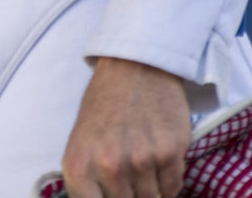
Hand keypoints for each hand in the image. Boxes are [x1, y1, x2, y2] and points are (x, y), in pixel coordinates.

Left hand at [61, 58, 189, 197]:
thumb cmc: (104, 105)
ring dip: (150, 187)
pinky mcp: (170, 152)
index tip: (117, 191)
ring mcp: (141, 161)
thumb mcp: (81, 143)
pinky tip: (161, 160)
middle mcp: (109, 167)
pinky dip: (169, 181)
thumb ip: (88, 182)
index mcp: (79, 167)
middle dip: (129, 194)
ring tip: (144, 161)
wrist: (134, 66)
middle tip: (130, 175)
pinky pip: (173, 187)